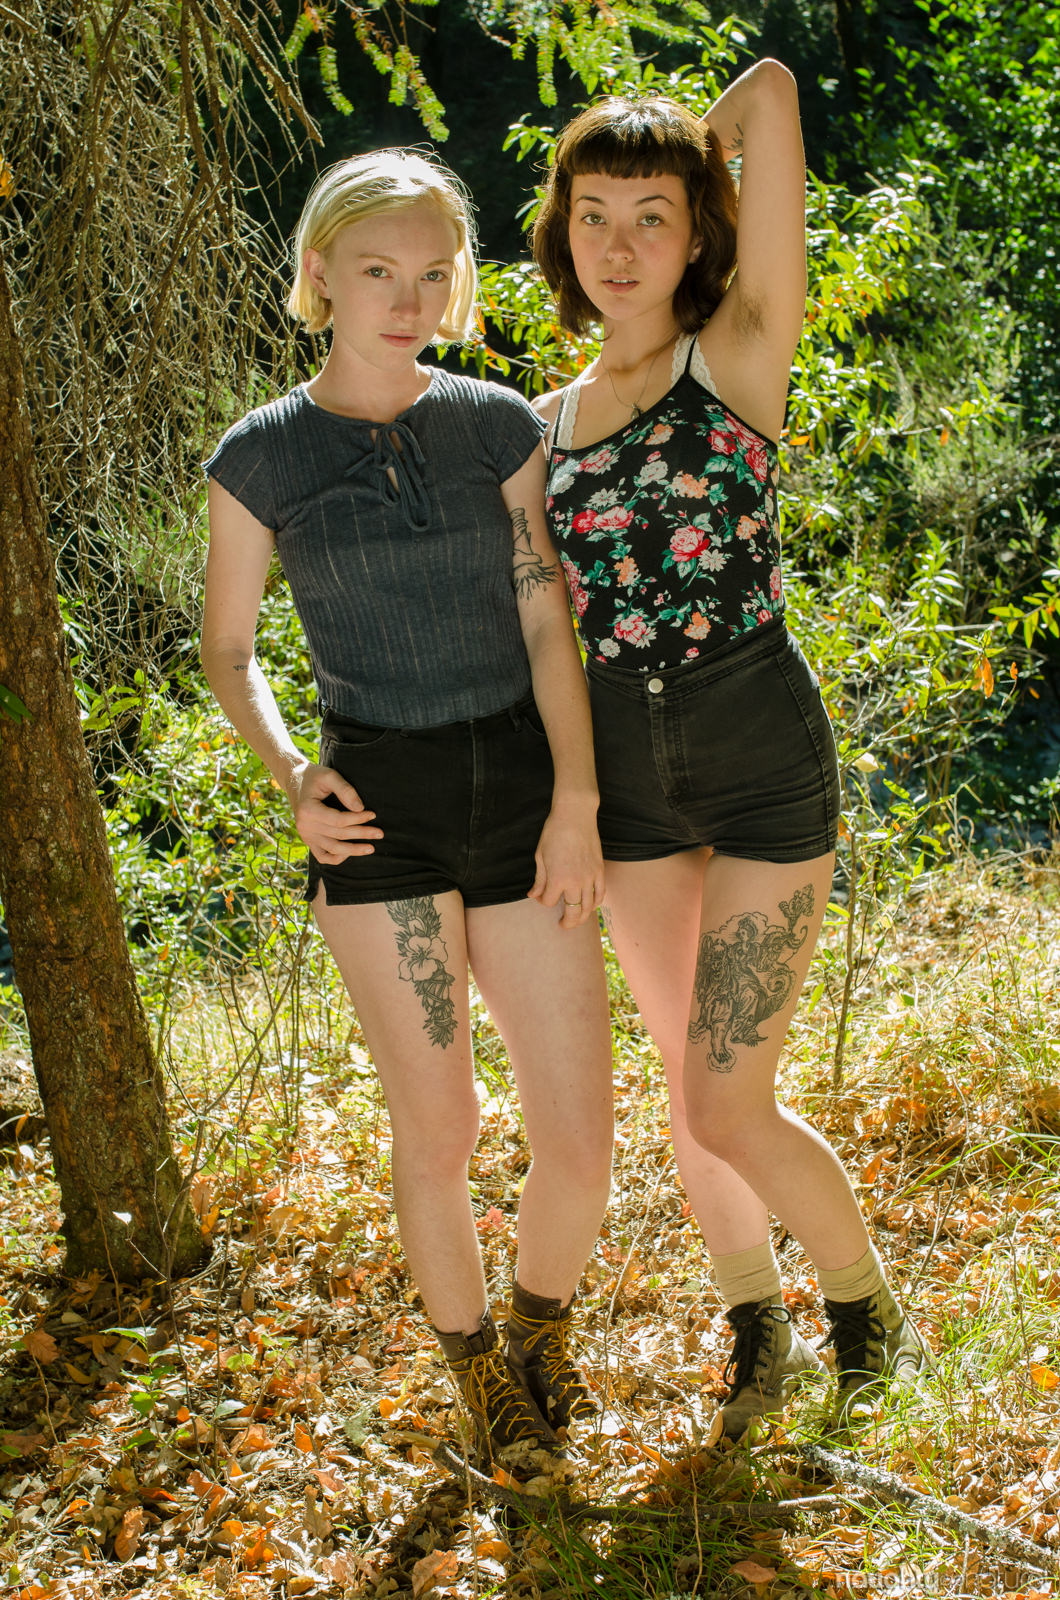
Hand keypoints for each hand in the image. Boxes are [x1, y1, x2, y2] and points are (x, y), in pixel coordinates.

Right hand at [285, 761, 382, 862]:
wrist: (296, 783)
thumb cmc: (315, 777)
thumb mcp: (329, 776)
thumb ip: (345, 790)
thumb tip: (360, 808)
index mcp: (308, 810)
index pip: (338, 820)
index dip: (358, 819)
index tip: (373, 814)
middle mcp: (305, 826)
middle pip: (338, 835)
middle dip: (361, 834)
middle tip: (380, 833)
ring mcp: (306, 836)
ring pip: (333, 850)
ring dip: (353, 851)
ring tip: (371, 848)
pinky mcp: (308, 840)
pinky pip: (322, 857)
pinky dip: (337, 858)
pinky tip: (350, 853)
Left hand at [528, 807, 604, 927]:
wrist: (575, 815)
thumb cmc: (554, 833)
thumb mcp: (540, 856)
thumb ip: (539, 879)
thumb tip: (533, 895)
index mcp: (557, 879)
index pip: (549, 901)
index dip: (543, 901)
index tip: (540, 895)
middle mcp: (575, 882)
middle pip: (572, 912)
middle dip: (567, 922)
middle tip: (562, 925)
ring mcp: (590, 877)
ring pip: (588, 907)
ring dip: (582, 918)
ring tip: (576, 920)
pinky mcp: (600, 871)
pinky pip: (600, 894)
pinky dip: (595, 903)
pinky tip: (590, 906)